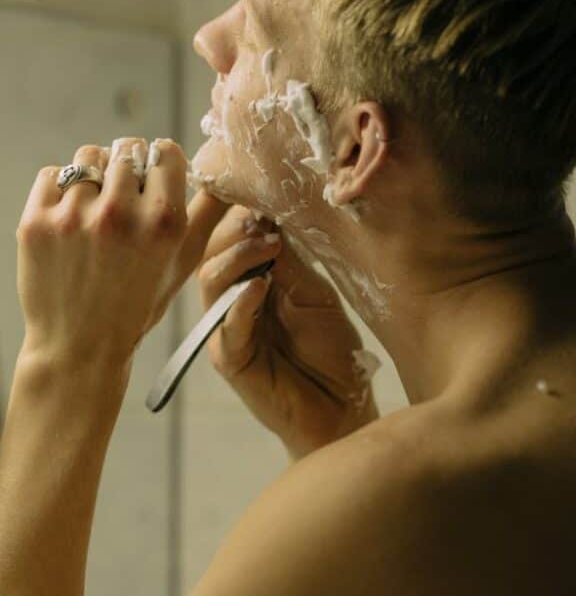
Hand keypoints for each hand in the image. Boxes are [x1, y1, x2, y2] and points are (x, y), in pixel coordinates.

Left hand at [16, 138, 229, 369]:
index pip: (165, 151)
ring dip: (94, 175)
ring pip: (88, 156)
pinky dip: (60, 188)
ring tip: (95, 209)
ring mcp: (74, 217)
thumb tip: (227, 174)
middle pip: (127, 149)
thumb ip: (208, 211)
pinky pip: (53, 174)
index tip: (153, 179)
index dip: (160, 164)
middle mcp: (120, 214)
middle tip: (123, 200)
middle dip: (128, 168)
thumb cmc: (137, 303)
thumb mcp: (185, 260)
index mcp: (163, 221)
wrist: (79, 347)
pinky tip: (70, 218)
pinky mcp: (36, 221)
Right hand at [196, 205, 380, 458]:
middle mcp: (234, 299)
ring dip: (238, 258)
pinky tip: (260, 288)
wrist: (344, 407)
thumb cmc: (332, 350)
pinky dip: (241, 304)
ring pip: (211, 283)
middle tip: (260, 219)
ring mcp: (229, 329)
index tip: (257, 189)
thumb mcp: (315, 294)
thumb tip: (269, 215)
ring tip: (268, 246)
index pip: (231, 236)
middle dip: (234, 230)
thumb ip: (291, 261)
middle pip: (213, 253)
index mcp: (254, 278)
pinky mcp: (231, 360)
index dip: (238, 212)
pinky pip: (227, 327)